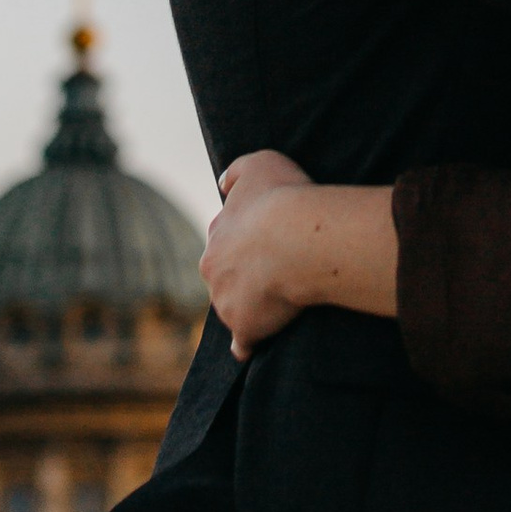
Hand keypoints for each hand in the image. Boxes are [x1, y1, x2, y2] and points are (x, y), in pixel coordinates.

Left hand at [203, 153, 400, 356]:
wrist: (296, 237)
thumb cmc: (282, 198)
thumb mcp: (258, 164)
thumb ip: (237, 172)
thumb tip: (222, 183)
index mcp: (216, 236)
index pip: (225, 239)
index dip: (247, 239)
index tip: (268, 239)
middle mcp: (213, 270)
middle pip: (225, 275)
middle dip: (242, 274)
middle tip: (276, 270)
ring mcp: (227, 302)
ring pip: (233, 306)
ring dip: (249, 306)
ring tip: (279, 302)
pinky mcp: (245, 327)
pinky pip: (243, 342)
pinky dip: (246, 345)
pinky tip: (251, 347)